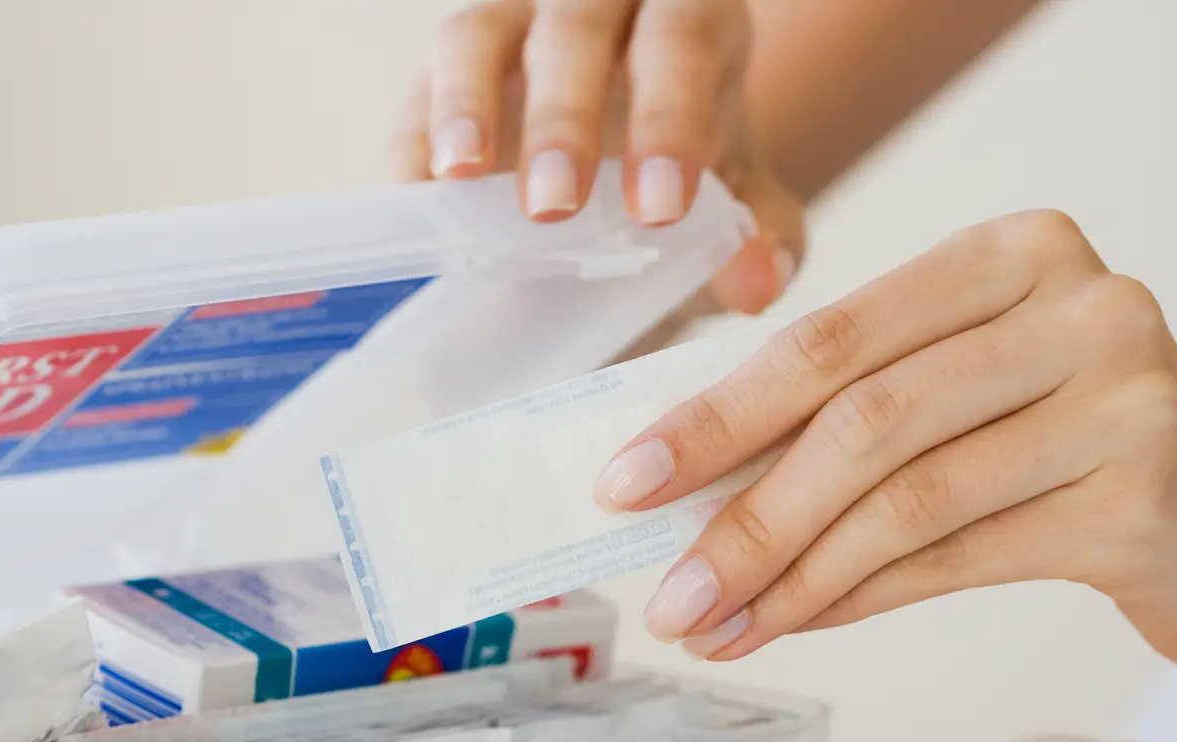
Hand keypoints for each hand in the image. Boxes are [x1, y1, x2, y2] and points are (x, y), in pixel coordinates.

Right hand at [392, 0, 803, 313]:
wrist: (629, 167)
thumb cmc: (687, 168)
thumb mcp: (736, 200)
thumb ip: (761, 233)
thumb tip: (760, 280)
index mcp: (687, 18)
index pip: (682, 40)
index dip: (669, 117)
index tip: (661, 210)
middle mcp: (595, 2)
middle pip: (574, 26)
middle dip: (563, 118)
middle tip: (554, 211)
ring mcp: (510, 25)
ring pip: (477, 34)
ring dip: (466, 107)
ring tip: (460, 182)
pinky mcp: (444, 71)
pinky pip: (417, 94)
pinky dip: (415, 150)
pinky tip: (420, 208)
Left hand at [597, 210, 1176, 673]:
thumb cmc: (1087, 452)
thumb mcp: (976, 393)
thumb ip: (858, 414)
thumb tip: (690, 493)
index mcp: (1013, 252)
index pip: (835, 335)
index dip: (717, 415)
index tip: (626, 483)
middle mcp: (1077, 304)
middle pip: (864, 416)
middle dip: (741, 510)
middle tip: (663, 589)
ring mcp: (1121, 397)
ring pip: (907, 496)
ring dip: (791, 576)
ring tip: (714, 628)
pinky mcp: (1141, 497)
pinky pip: (961, 557)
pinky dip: (861, 598)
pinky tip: (797, 624)